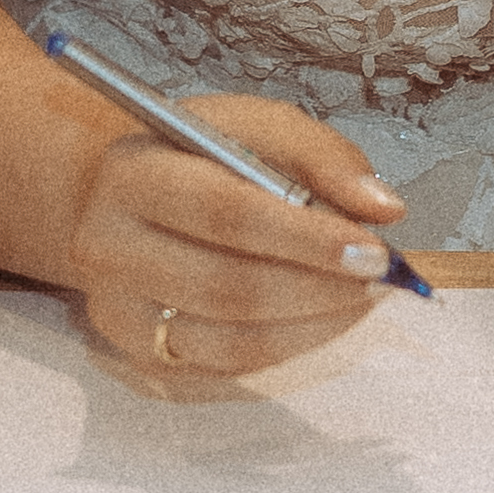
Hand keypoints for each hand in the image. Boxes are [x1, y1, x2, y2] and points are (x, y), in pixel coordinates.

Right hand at [61, 95, 406, 389]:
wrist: (118, 202)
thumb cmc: (194, 160)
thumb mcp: (251, 126)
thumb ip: (320, 155)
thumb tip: (381, 208)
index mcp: (134, 174)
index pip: (225, 213)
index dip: (305, 237)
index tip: (372, 248)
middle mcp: (111, 246)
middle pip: (226, 286)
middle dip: (319, 287)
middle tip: (379, 277)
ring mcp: (119, 310)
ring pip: (229, 338)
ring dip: (313, 324)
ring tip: (362, 298)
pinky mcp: (138, 353)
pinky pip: (227, 365)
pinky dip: (289, 345)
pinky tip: (324, 318)